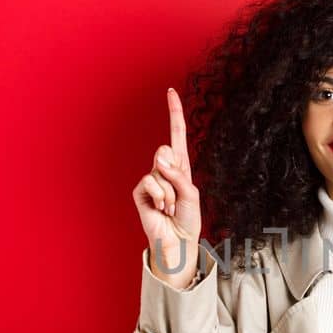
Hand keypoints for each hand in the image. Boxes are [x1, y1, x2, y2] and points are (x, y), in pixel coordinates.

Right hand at [132, 88, 203, 288]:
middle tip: (177, 195)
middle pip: (165, 150)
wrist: (178, 240)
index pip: (176, 134)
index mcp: (180, 165)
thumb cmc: (188, 218)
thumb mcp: (191, 194)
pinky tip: (161, 209)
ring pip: (160, 170)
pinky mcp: (140, 191)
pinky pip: (151, 182)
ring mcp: (151, 179)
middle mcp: (164, 168)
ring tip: (171, 207)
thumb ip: (178, 175)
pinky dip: (161, 197)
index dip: (174, 113)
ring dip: (171, 193)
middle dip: (175, 173)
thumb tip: (159, 160)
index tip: (171, 91)